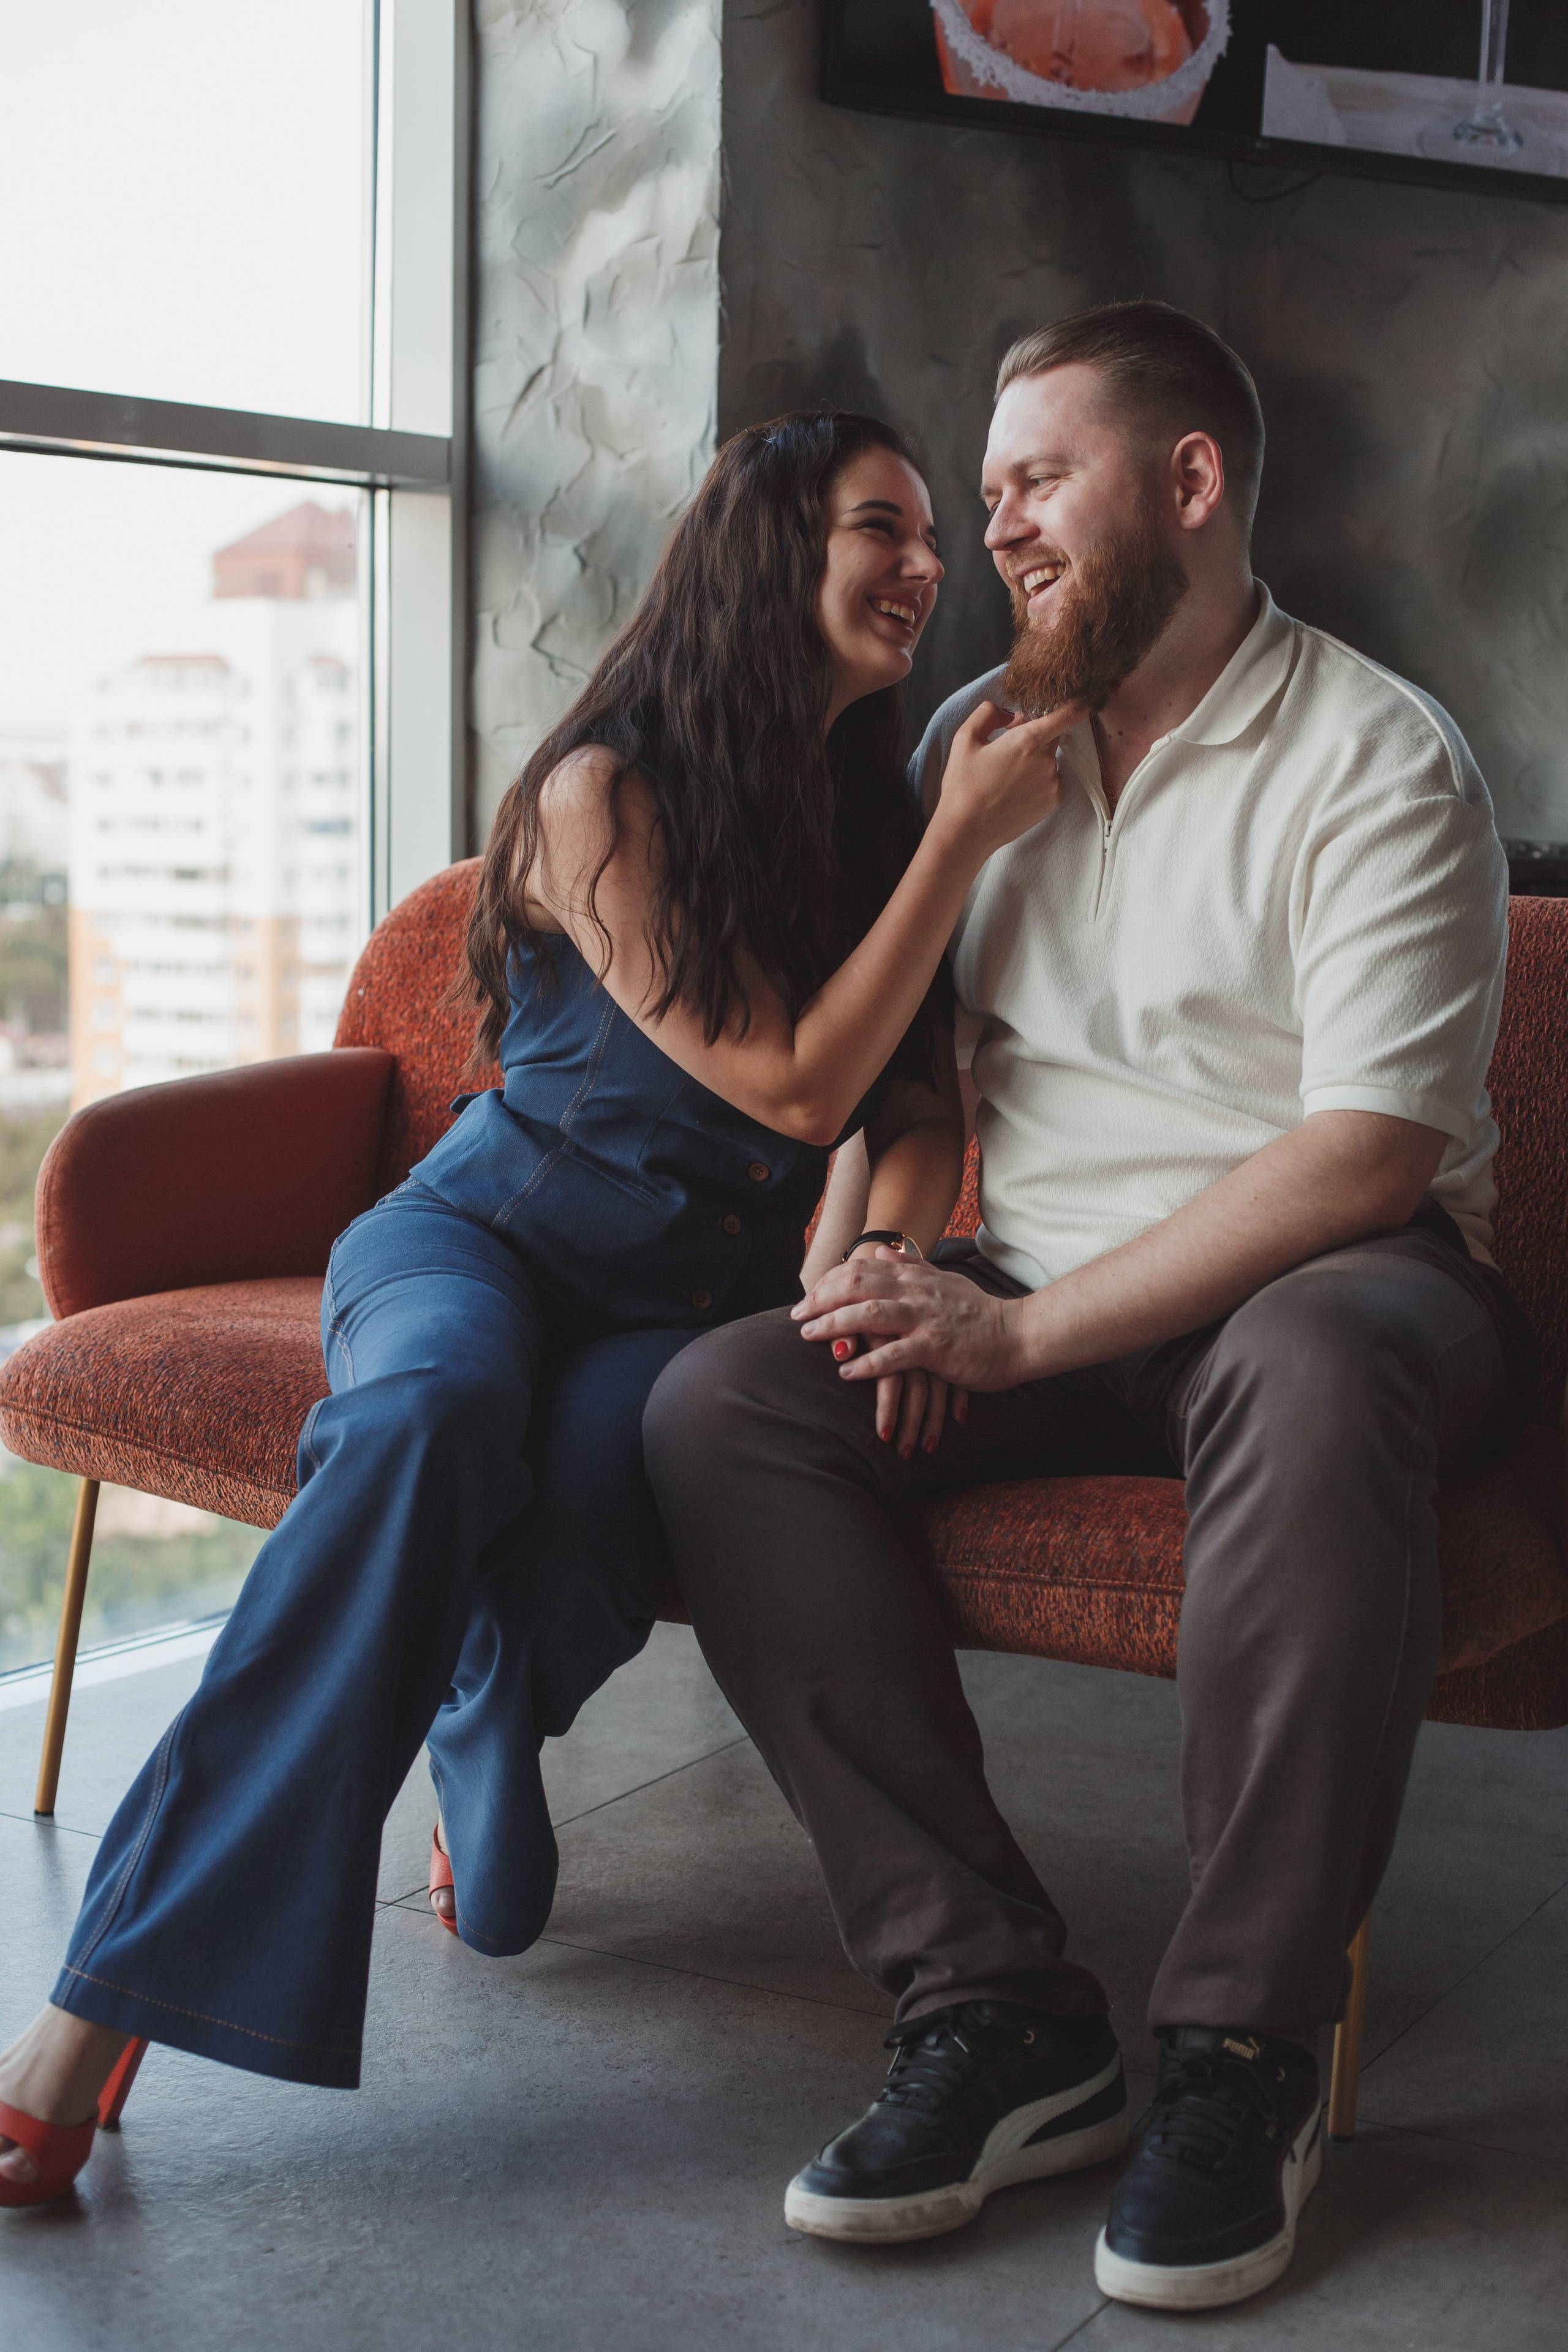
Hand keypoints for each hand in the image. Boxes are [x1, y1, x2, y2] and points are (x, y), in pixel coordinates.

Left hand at [792, 1248, 1023, 1401]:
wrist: (1018, 1336)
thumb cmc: (978, 1314)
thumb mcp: (944, 1281)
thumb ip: (912, 1266)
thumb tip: (882, 1251)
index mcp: (916, 1278)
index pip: (861, 1270)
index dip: (829, 1281)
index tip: (807, 1297)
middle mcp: (917, 1294)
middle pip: (858, 1286)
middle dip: (822, 1300)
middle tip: (796, 1317)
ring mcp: (926, 1320)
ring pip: (870, 1315)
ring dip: (835, 1325)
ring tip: (809, 1337)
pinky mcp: (936, 1349)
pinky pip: (894, 1355)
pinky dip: (867, 1363)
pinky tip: (845, 1371)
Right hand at [935, 696, 1086, 860]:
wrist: (967, 831)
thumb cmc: (963, 785)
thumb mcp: (965, 739)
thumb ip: (989, 713)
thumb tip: (1011, 713)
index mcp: (1027, 741)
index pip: (1068, 714)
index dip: (1079, 702)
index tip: (1087, 694)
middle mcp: (1046, 762)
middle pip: (1051, 736)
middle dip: (1034, 735)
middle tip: (1006, 748)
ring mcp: (1052, 784)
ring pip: (1048, 760)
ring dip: (1033, 760)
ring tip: (1004, 776)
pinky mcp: (1051, 802)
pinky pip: (1049, 781)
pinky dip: (1036, 780)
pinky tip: (1013, 790)